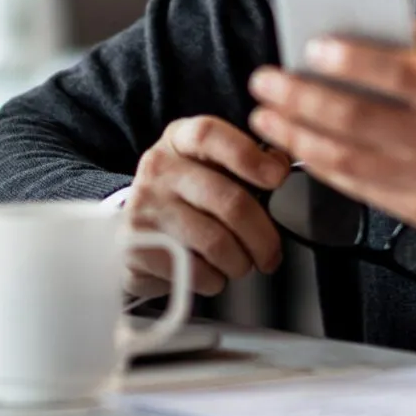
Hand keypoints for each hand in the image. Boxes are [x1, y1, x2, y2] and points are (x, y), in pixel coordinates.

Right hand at [122, 115, 291, 298]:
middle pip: (227, 200)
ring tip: (240, 264)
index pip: (210, 135)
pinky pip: (193, 271)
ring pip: (215, 241)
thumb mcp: (210, 167)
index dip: (248, 156)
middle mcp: (158, 168)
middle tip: (271, 254)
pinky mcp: (136, 247)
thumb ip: (245, 162)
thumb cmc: (185, 197)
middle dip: (261, 235)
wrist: (135, 231)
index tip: (277, 177)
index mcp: (179, 140)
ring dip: (239, 262)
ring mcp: (145, 207)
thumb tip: (279, 166)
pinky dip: (214, 280)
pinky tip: (212, 274)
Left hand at [246, 21, 415, 248]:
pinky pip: (358, 189)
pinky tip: (300, 147)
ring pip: (347, 160)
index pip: (400, 74)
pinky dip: (322, 167)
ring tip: (267, 116)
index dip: (353, 60)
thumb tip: (373, 22)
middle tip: (267, 80)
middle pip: (358, 119)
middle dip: (302, 98)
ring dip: (298, 136)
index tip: (312, 46)